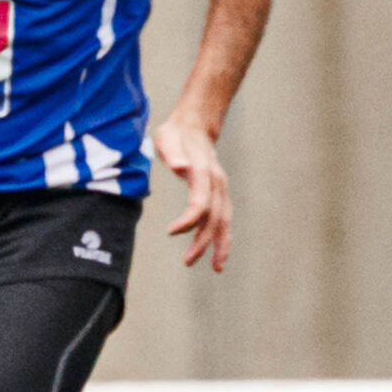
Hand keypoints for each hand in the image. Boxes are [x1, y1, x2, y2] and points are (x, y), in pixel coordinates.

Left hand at [153, 112, 230, 270]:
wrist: (194, 125)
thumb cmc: (175, 133)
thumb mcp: (167, 138)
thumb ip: (172, 152)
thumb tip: (179, 166)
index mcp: (203, 172)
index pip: (200, 202)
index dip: (189, 219)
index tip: (172, 232)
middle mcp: (217, 182)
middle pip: (215, 216)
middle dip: (204, 240)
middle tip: (188, 261)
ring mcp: (220, 188)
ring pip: (224, 220)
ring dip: (220, 244)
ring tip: (215, 267)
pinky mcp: (218, 193)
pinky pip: (223, 218)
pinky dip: (222, 236)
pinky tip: (217, 254)